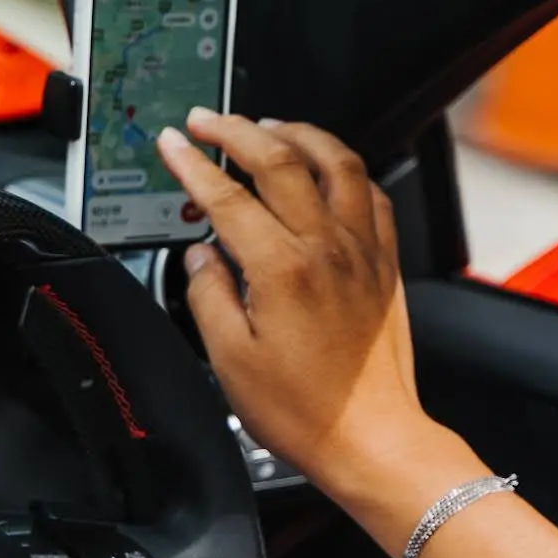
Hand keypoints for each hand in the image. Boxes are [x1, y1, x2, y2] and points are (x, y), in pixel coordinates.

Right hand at [155, 109, 429, 506]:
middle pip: (280, 160)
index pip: (228, 197)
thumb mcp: (230, 360)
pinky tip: (326, 168)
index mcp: (283, 269)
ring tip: (268, 125)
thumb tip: (199, 258)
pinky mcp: (384, 263)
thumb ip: (208, 296)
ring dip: (296, 132)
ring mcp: (362, 250)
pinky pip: (370, 192)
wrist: (369, 437)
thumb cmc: (305, 411)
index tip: (173, 145)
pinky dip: (344, 168)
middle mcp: (327, 248)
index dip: (192, 164)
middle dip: (236, 130)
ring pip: (335, 161)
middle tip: (207, 120)